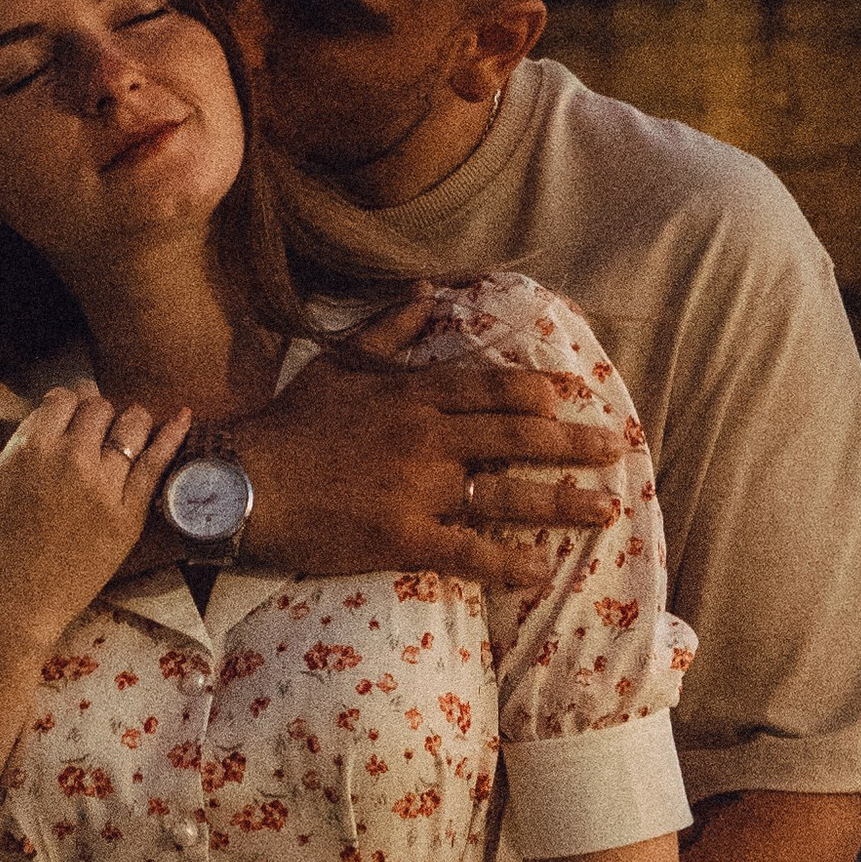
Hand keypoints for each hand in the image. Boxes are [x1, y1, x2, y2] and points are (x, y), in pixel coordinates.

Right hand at [0, 368, 188, 627]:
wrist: (9, 603)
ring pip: (132, 425)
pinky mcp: (129, 515)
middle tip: (90, 435)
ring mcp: (104, 486)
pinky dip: (172, 434)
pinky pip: (159, 462)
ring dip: (129, 422)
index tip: (64, 421)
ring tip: (125, 433)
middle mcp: (71, 458)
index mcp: (30, 446)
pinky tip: (183, 417)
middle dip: (94, 416)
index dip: (64, 407)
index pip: (63, 399)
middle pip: (99, 408)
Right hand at [236, 288, 624, 594]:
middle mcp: (428, 436)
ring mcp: (420, 488)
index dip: (538, 391)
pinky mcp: (404, 536)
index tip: (572, 395)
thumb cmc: (289, 422)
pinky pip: (468, 551)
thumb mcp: (338, 363)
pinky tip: (538, 571)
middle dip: (572, 443)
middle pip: (517, 436)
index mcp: (414, 394)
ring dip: (561, 502)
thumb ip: (388, 329)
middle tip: (616, 448)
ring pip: (506, 493)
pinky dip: (506, 562)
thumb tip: (426, 289)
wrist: (244, 481)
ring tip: (603, 510)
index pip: (492, 387)